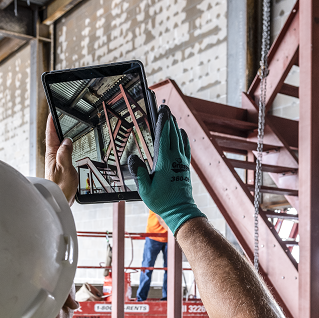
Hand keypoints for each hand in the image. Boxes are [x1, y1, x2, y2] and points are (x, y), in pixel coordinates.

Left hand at [45, 115, 76, 204]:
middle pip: (54, 137)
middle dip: (56, 126)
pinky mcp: (60, 168)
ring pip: (59, 145)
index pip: (51, 134)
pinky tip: (69, 146)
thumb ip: (65, 153)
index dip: (52, 122)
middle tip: (58, 115)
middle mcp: (53, 157)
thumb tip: (67, 140)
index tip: (52, 111)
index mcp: (52, 154)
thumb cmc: (61, 188)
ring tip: (64, 126)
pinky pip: (63, 152)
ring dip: (61, 135)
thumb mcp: (65, 168)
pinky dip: (66, 146)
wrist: (60, 201)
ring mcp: (56, 162)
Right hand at [128, 105, 204, 233]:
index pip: (164, 135)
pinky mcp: (185, 166)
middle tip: (165, 107)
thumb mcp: (145, 189)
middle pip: (173, 133)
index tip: (162, 109)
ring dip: (175, 126)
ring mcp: (182, 161)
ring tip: (171, 116)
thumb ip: (139, 172)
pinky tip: (181, 132)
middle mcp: (176, 158)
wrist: (181, 210)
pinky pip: (185, 146)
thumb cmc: (162, 201)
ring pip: (180, 138)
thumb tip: (133, 158)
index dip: (162, 121)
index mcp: (165, 161)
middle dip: (169, 119)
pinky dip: (182, 136)